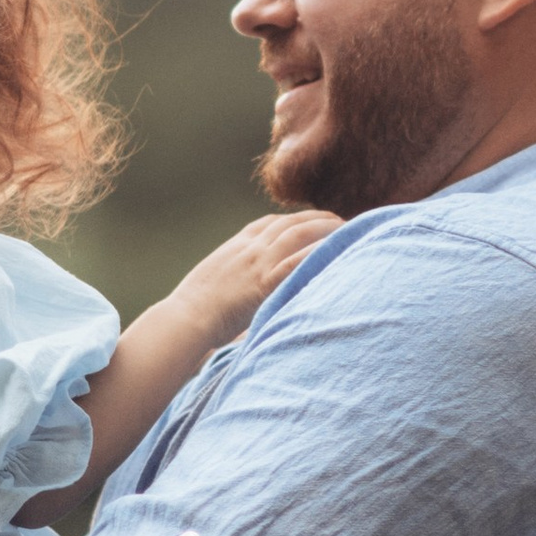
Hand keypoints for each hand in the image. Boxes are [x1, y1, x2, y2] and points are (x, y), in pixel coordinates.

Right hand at [168, 211, 339, 350]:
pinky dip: (318, 253)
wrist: (186, 317)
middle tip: (342, 223)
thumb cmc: (195, 310)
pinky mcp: (263, 283)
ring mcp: (257, 263)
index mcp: (237, 246)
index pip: (271, 222)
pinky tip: (337, 253)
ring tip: (349, 234)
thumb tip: (244, 289)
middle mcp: (250, 248)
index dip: (296, 218)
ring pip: (298, 234)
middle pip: (291, 223)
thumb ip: (234, 276)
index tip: (315, 220)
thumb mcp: (214, 281)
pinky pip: (296, 261)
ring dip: (326, 231)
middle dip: (319, 220)